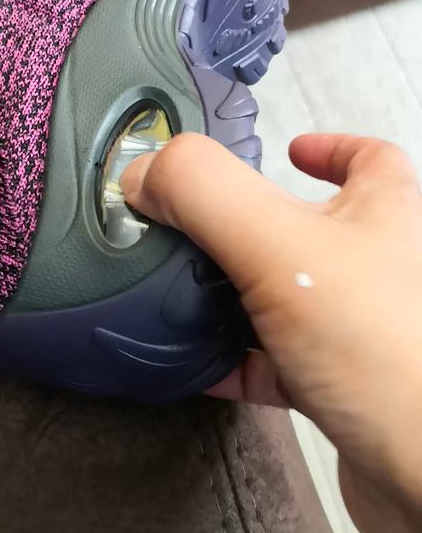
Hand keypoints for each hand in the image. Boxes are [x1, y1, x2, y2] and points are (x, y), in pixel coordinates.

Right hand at [121, 132, 421, 532]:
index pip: (367, 156)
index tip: (286, 147)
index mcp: (381, 213)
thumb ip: (203, 193)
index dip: (327, 144)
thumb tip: (145, 172)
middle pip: (312, 226)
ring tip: (187, 286)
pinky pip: (275, 364)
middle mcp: (375, 266)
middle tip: (203, 224)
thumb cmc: (388, 357)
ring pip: (289, 296)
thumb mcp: (280, 246)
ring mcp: (358, 329)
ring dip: (238, 291)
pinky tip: (197, 362)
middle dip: (255, 222)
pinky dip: (234, 360)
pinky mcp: (340, 388)